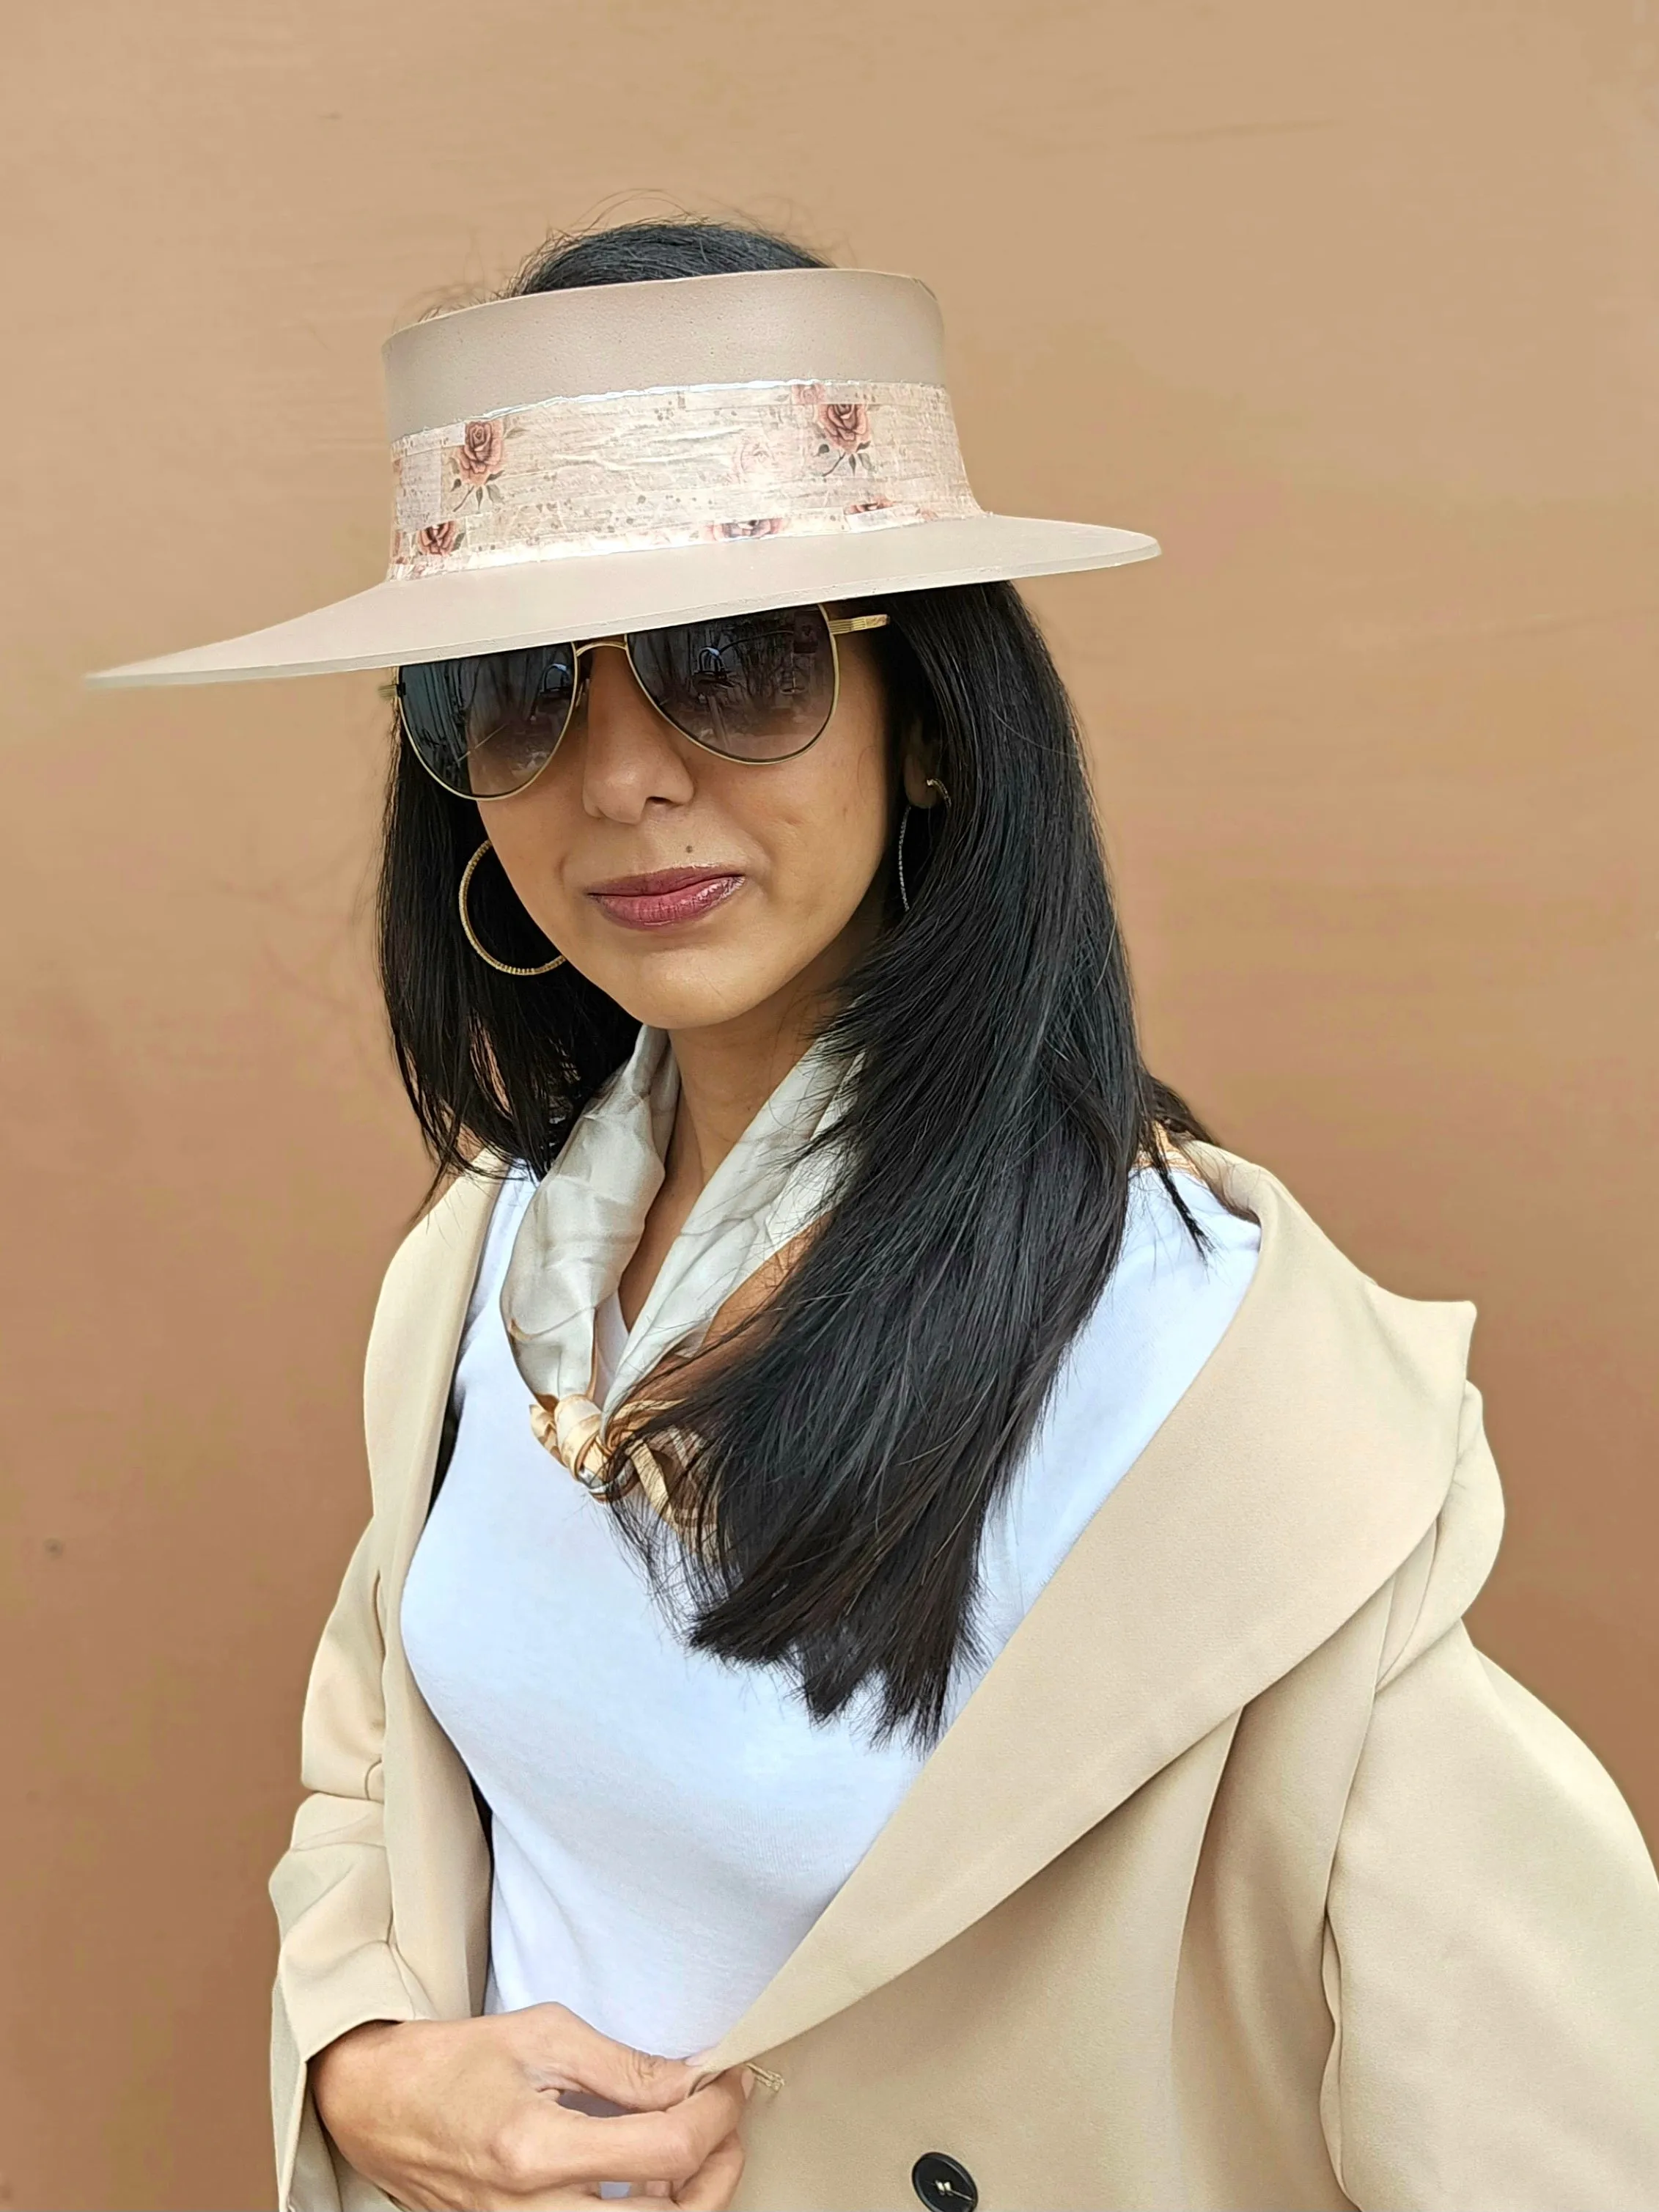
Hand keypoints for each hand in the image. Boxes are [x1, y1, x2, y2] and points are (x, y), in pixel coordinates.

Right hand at [311, 2005, 748, 2208]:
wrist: (379, 2106)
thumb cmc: (453, 2062)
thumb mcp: (543, 2035)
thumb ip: (624, 2067)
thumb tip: (692, 2081)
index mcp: (536, 2149)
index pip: (665, 2148)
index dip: (715, 2114)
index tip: (727, 2083)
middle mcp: (531, 2211)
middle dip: (718, 2172)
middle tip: (727, 2128)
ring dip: (686, 2199)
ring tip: (698, 2153)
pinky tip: (651, 2181)